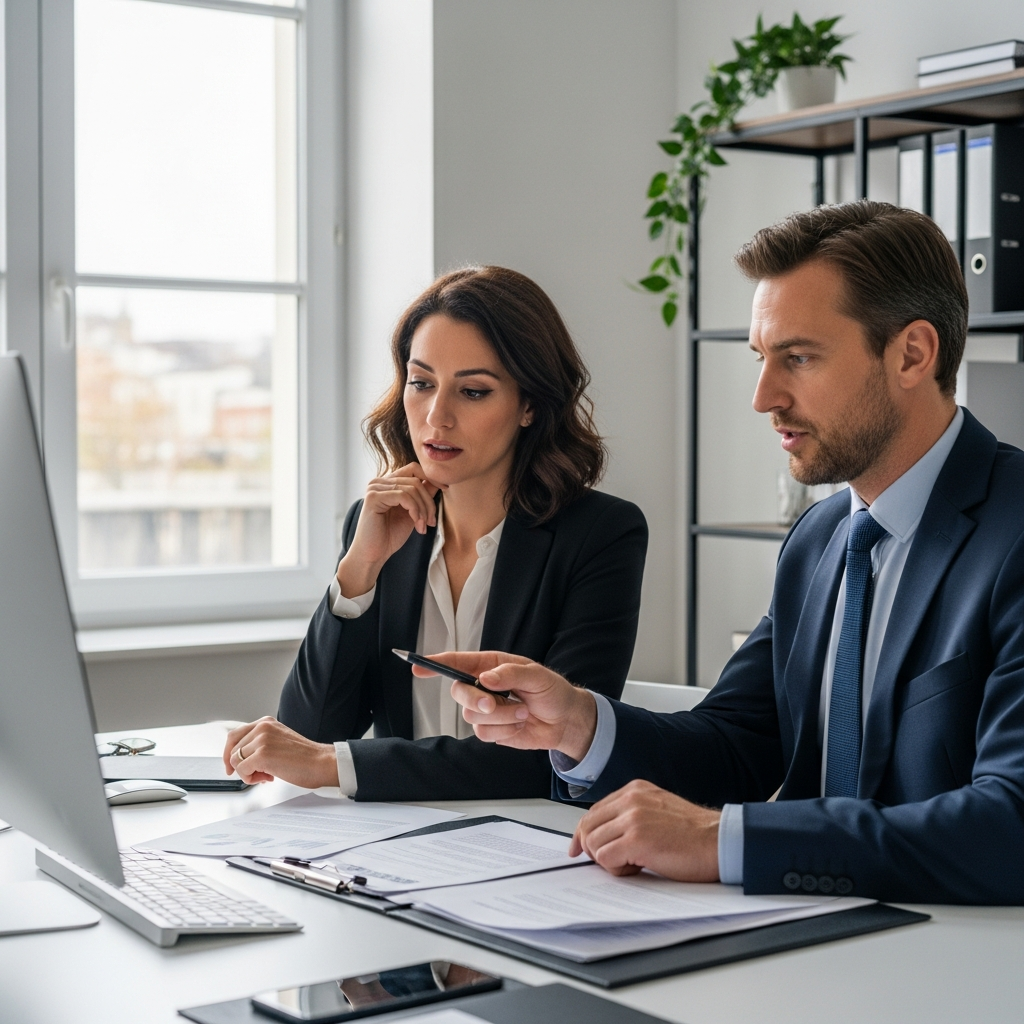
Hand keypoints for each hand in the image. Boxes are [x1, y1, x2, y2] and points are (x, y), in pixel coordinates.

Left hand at [223, 717, 338, 788]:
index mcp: (266, 722)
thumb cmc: (304, 757)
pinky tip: (267, 778)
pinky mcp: (262, 754)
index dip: (230, 753)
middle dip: (238, 766)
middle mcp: (262, 727)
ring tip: (265, 775)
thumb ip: (261, 744)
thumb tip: (242, 758)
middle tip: (250, 774)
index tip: (231, 765)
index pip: (235, 735)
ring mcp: (262, 740)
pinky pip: (242, 770)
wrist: (321, 763)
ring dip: (247, 773)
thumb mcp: (278, 741)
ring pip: (235, 761)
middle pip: (232, 749)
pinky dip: (250, 778)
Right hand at [337, 464, 441, 596]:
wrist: (373, 555)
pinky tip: (416, 525)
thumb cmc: (390, 536)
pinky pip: (403, 496)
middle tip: (431, 522)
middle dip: (428, 502)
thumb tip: (438, 482)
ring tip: (423, 526)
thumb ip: (422, 496)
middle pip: (416, 480)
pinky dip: (415, 511)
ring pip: (412, 488)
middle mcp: (380, 481)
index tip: (445, 489)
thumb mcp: (412, 513)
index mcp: (388, 483)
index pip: (414, 469)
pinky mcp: (373, 497)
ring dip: (423, 510)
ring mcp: (375, 488)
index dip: (431, 477)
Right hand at [415, 650, 597, 760]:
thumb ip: (511, 674)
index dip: (436, 664)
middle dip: (475, 700)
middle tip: (495, 704)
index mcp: (491, 665)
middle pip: (459, 692)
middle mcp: (483, 686)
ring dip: (501, 717)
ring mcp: (485, 709)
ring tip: (523, 713)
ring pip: (472, 716)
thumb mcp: (537, 676)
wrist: (564, 721)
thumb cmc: (552, 692)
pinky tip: (519, 726)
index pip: (458, 663)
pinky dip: (504, 732)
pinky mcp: (491, 729)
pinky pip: (484, 734)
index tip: (418, 667)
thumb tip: (486, 678)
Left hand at [568, 780, 719, 881]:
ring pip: (593, 843)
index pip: (594, 811)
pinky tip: (637, 868)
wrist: (719, 841)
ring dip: (608, 861)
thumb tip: (605, 835)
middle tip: (608, 862)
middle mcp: (631, 799)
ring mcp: (632, 818)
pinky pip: (605, 858)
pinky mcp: (636, 839)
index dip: (584, 833)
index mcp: (635, 790)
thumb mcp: (658, 810)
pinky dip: (616, 870)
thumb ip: (632, 815)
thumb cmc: (695, 834)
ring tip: (633, 864)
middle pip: (587, 825)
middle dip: (591, 848)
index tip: (579, 847)